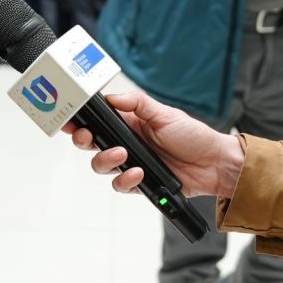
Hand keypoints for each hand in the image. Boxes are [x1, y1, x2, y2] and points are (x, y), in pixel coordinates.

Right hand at [61, 92, 243, 198]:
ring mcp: (131, 164)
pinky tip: (138, 172)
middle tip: (87, 137)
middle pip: (91, 144)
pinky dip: (125, 180)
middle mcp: (127, 143)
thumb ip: (137, 104)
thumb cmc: (193, 136)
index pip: (98, 120)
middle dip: (83, 140)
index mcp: (130, 123)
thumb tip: (111, 97)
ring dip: (106, 160)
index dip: (80, 120)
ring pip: (101, 166)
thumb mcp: (165, 113)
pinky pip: (121, 185)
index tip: (69, 119)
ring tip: (122, 155)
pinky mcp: (140, 183)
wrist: (214, 164)